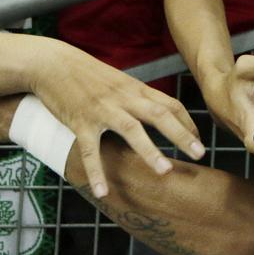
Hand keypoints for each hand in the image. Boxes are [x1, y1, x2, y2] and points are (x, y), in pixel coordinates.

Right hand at [31, 41, 202, 197]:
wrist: (53, 63)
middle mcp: (124, 98)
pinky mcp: (81, 121)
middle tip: (200, 154)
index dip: (187, 123)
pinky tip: (103, 191)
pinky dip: (97, 171)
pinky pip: (90, 150)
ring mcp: (103, 110)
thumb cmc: (88, 74)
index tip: (198, 141)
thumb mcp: (119, 81)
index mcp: (136, 89)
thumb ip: (139, 97)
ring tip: (165, 171)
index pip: (170, 105)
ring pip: (131, 130)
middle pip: (160, 115)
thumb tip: (159, 111)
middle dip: (181, 135)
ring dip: (150, 151)